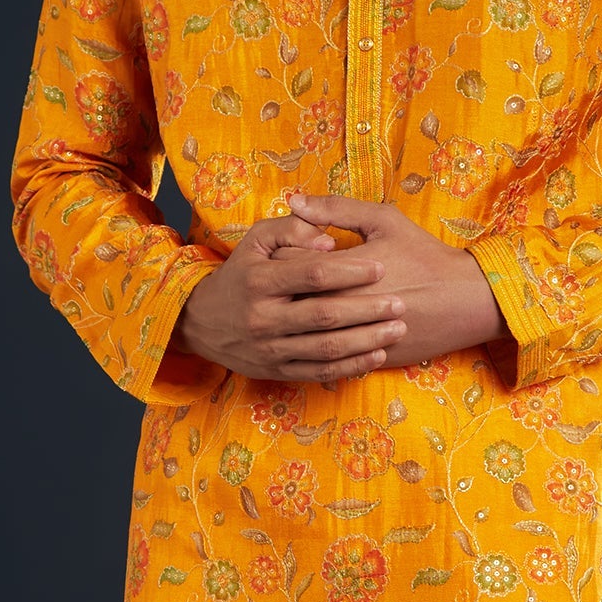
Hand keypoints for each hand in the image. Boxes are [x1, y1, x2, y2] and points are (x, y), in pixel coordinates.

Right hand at [170, 201, 410, 386]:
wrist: (202, 323)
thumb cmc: (240, 274)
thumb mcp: (255, 240)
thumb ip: (292, 229)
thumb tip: (329, 239)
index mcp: (259, 281)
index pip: (312, 275)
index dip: (350, 270)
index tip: (381, 267)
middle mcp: (263, 317)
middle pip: (325, 315)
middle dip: (367, 309)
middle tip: (399, 303)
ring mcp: (270, 348)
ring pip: (327, 348)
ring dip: (366, 340)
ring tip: (397, 328)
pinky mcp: (277, 371)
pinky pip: (320, 372)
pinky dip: (351, 366)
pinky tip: (377, 355)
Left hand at [280, 190, 506, 366]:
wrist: (464, 301)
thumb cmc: (424, 255)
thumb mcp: (384, 221)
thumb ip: (336, 209)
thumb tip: (295, 202)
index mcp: (340, 271)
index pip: (287, 263)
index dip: (284, 255)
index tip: (294, 250)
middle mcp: (340, 307)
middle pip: (287, 299)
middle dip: (284, 288)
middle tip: (292, 279)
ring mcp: (350, 337)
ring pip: (303, 331)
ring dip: (297, 317)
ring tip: (308, 301)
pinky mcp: (361, 358)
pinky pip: (325, 356)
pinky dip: (318, 341)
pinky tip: (327, 326)